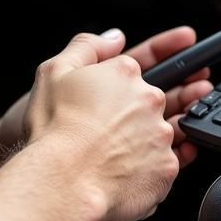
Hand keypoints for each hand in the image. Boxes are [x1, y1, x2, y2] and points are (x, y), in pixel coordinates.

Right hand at [24, 29, 178, 220]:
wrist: (61, 182)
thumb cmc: (54, 130)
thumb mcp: (54, 71)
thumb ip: (87, 46)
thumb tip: (113, 37)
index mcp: (124, 73)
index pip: (132, 69)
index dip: (120, 85)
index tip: (114, 99)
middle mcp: (149, 100)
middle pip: (154, 100)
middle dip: (139, 113)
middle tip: (115, 131)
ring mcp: (161, 135)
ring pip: (160, 134)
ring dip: (145, 142)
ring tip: (117, 158)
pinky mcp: (166, 169)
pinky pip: (163, 167)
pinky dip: (148, 171)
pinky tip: (124, 175)